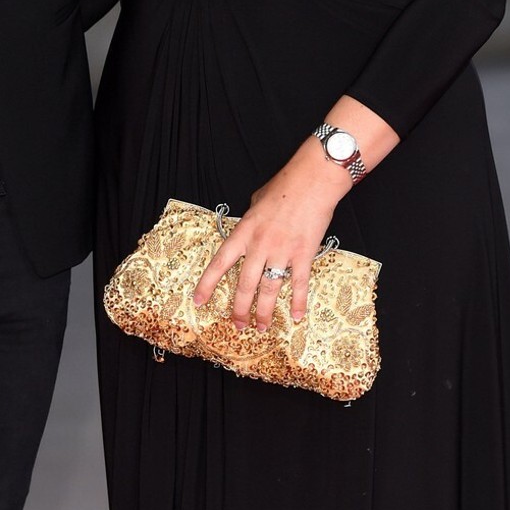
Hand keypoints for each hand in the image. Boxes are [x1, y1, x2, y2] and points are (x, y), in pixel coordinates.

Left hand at [192, 148, 349, 327]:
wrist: (311, 182)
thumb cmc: (284, 186)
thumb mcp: (256, 201)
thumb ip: (250, 220)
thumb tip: (249, 230)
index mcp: (244, 231)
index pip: (221, 262)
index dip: (207, 284)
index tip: (198, 301)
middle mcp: (259, 245)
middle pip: (245, 284)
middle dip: (240, 309)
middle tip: (237, 325)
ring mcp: (281, 251)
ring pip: (269, 289)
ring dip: (264, 312)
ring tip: (260, 328)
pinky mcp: (303, 254)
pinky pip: (299, 284)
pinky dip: (298, 302)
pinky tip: (295, 317)